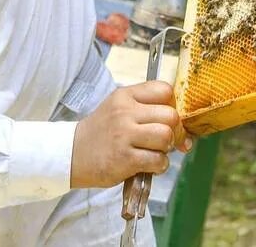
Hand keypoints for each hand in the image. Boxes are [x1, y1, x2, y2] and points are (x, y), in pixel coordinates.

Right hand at [70, 81, 193, 188]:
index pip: (164, 90)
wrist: (72, 153)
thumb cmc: (102, 132)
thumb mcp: (118, 108)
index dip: (173, 105)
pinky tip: (149, 164)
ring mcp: (124, 136)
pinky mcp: (124, 159)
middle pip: (171, 115)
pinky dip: (159, 165)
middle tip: (167, 140)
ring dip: (167, 148)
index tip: (169, 118)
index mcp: (125, 96)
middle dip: (176, 130)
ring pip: (166, 136)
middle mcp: (125, 112)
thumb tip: (183, 124)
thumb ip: (147, 108)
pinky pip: (158, 160)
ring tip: (156, 151)